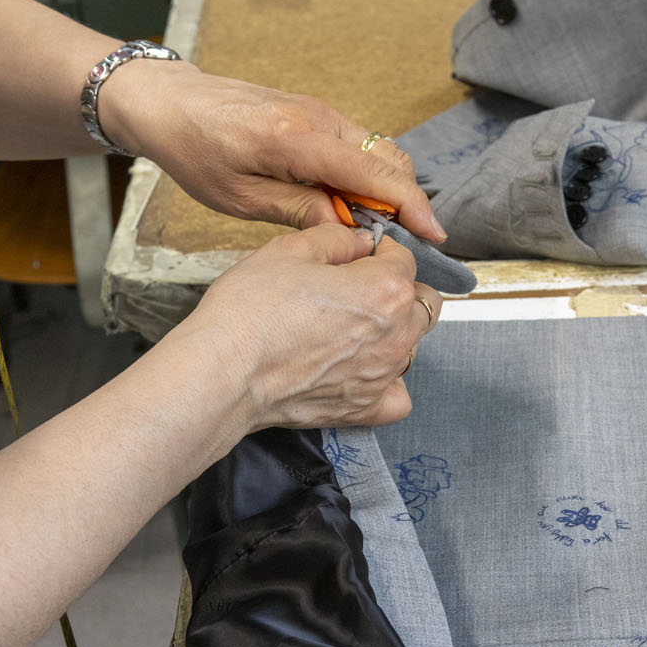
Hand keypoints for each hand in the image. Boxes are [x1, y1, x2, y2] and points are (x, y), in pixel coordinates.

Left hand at [103, 63, 446, 243]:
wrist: (172, 103)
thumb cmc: (197, 149)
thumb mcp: (241, 198)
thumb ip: (298, 212)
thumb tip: (345, 230)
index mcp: (300, 139)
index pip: (376, 174)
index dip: (411, 206)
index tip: (433, 235)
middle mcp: (320, 118)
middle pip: (389, 160)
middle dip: (404, 202)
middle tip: (401, 243)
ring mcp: (321, 112)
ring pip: (377, 152)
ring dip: (384, 191)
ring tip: (372, 230)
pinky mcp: (316, 115)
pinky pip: (357, 147)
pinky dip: (366, 177)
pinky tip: (348, 205)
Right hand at [173, 223, 442, 430]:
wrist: (225, 372)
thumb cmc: (252, 309)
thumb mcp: (290, 249)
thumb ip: (337, 237)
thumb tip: (359, 241)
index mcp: (387, 289)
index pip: (403, 258)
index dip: (378, 251)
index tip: (355, 255)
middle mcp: (397, 335)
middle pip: (421, 303)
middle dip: (399, 290)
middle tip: (357, 289)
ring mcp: (383, 376)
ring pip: (411, 346)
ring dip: (393, 333)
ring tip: (350, 330)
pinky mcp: (364, 409)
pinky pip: (398, 396)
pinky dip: (389, 383)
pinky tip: (363, 371)